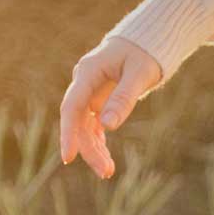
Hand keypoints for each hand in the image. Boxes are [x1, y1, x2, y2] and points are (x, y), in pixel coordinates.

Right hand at [58, 37, 162, 178]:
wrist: (145, 42)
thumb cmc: (144, 53)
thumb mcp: (139, 74)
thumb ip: (124, 98)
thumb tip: (108, 125)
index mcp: (87, 73)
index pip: (72, 107)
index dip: (68, 133)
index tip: (68, 157)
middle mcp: (83, 84)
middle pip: (78, 122)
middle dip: (88, 148)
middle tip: (105, 172)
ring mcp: (89, 94)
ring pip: (85, 127)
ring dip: (94, 149)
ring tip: (108, 172)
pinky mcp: (98, 101)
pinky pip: (94, 125)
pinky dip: (99, 142)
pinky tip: (106, 160)